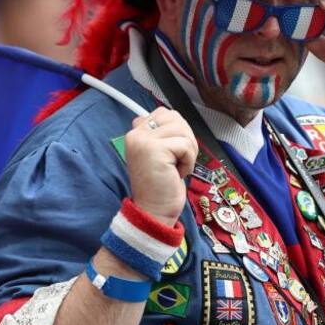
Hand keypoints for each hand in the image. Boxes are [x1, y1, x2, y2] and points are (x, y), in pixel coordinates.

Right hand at [123, 108, 196, 226]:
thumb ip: (163, 134)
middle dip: (185, 139)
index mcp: (136, 133)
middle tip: (178, 160)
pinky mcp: (155, 150)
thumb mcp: (159, 153)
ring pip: (182, 130)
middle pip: (175, 118)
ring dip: (188, 151)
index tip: (172, 153)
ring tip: (177, 167)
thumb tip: (175, 119)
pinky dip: (188, 161)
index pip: (164, 113)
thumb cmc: (161, 185)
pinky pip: (185, 145)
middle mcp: (136, 134)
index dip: (178, 131)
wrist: (154, 211)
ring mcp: (144, 141)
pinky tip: (177, 173)